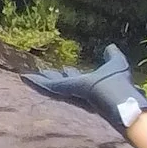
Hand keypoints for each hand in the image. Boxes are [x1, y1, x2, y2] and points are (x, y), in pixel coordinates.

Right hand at [23, 44, 146, 134]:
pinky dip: (37, 82)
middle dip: (52, 78)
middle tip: (41, 73)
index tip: (65, 69)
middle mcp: (79, 91)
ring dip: (40, 81)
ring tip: (25, 76)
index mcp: (90, 86)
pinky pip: (49, 87)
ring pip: (52, 87)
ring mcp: (70, 93)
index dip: (70, 75)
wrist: (120, 100)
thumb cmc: (121, 85)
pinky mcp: (65, 92)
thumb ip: (112, 56)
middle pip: (62, 84)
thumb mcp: (116, 64)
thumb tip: (109, 46)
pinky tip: (25, 77)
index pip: (77, 80)